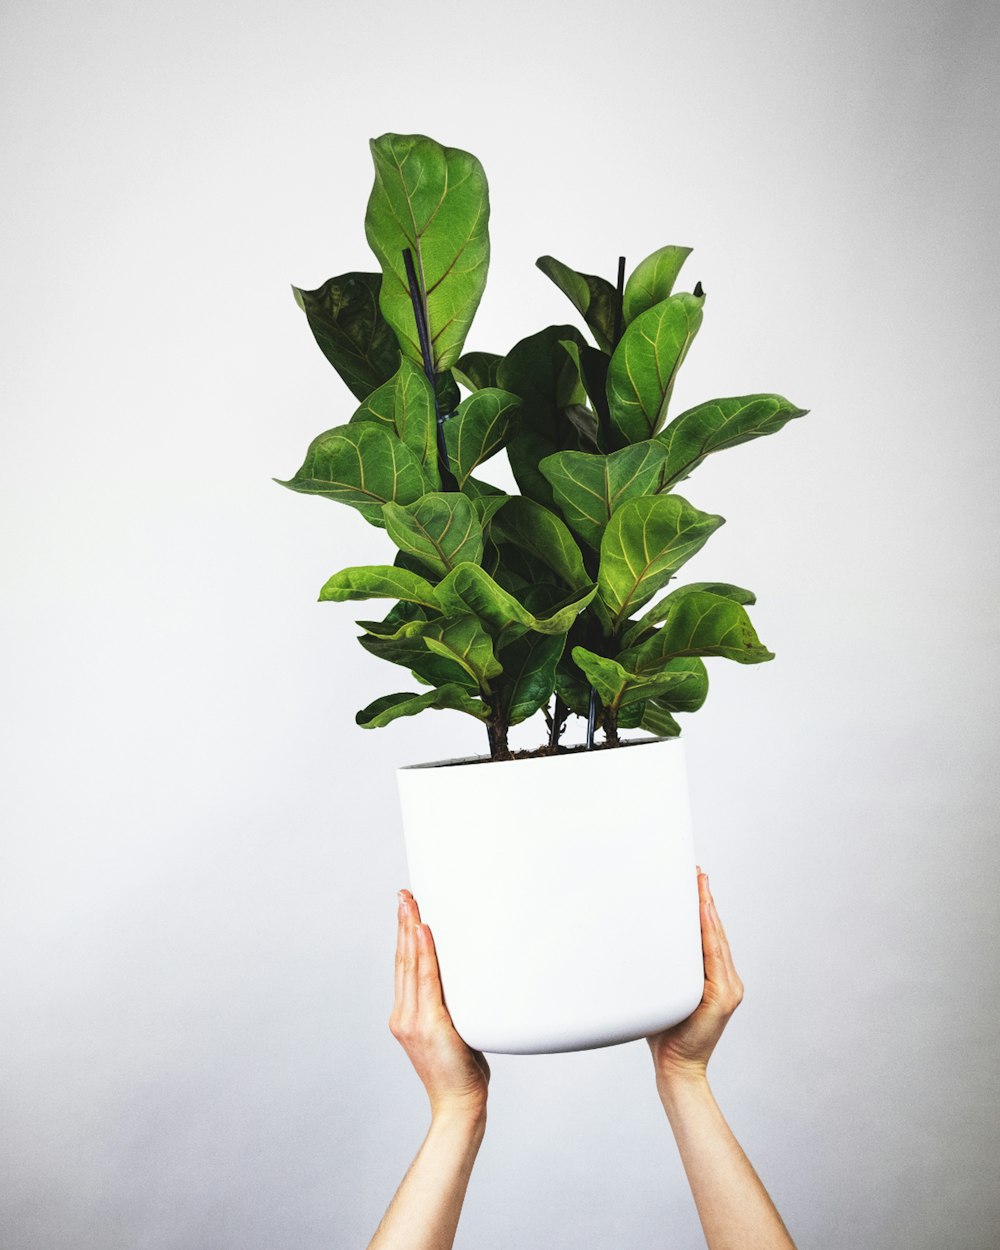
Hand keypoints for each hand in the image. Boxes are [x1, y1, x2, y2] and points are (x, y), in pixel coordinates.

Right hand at [389, 889, 490, 1120]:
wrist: (459, 1105)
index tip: (405, 909)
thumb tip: (468, 979)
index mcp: (406, 1017)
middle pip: (403, 959)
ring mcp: (414, 1020)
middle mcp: (404, 1016)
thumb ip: (451, 1005)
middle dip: (404, 923)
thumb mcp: (453, 1030)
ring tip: (412, 903)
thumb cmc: (461, 1071)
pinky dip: (425, 952)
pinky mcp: (430, 1024)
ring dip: (412, 930)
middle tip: (405, 894)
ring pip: (412, 964)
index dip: (403, 937)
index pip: (404, 968)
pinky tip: (424, 931)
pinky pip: (427, 979)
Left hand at [647, 868, 743, 1086]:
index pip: (710, 936)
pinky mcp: (724, 996)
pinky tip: (703, 913)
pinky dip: (709, 932)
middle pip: (716, 932)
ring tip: (699, 884)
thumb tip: (638, 937)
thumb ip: (664, 967)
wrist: (675, 1065)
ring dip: (707, 909)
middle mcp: (728, 980)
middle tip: (696, 872)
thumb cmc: (663, 1029)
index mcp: (714, 979)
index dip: (704, 907)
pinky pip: (715, 956)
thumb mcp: (664, 990)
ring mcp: (729, 988)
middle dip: (706, 900)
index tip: (695, 880)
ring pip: (717, 939)